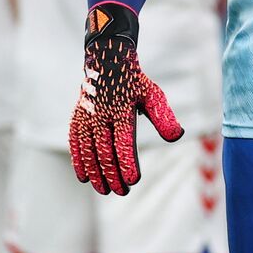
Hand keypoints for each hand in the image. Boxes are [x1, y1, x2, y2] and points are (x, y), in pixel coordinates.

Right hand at [69, 2, 182, 194]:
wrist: (107, 60)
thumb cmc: (135, 83)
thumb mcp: (153, 96)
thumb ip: (164, 117)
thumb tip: (177, 136)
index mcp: (121, 109)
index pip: (124, 142)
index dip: (127, 163)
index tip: (134, 180)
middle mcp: (101, 114)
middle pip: (105, 152)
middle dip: (114, 175)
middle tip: (123, 192)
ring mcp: (87, 117)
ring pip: (89, 152)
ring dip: (96, 174)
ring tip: (106, 190)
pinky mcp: (77, 119)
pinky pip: (75, 144)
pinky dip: (79, 162)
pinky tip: (84, 178)